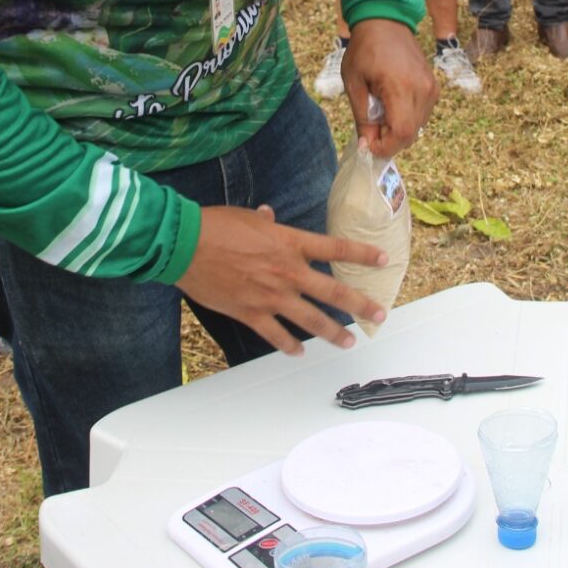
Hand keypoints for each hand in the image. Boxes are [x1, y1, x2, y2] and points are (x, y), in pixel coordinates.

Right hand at [176, 205, 387, 354]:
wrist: (185, 245)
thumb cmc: (214, 225)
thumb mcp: (246, 217)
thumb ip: (264, 222)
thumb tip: (269, 216)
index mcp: (289, 243)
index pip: (335, 250)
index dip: (361, 255)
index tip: (382, 260)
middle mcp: (287, 271)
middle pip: (333, 292)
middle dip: (360, 304)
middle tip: (379, 314)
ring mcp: (270, 295)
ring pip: (311, 320)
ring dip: (332, 333)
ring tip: (347, 342)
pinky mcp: (250, 312)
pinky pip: (276, 334)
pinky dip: (289, 345)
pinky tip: (298, 352)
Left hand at [343, 17, 437, 158]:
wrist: (385, 22)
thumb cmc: (364, 50)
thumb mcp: (354, 84)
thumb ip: (363, 117)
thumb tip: (368, 146)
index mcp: (401, 86)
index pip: (402, 132)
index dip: (386, 147)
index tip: (368, 146)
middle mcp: (422, 89)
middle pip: (411, 134)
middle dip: (389, 141)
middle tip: (370, 132)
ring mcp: (431, 88)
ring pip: (418, 127)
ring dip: (397, 131)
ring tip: (378, 115)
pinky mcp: (433, 87)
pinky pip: (421, 115)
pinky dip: (405, 119)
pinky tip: (389, 107)